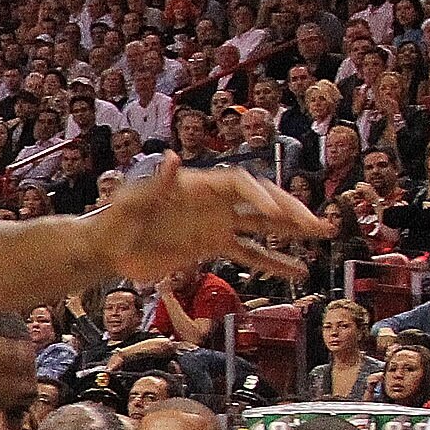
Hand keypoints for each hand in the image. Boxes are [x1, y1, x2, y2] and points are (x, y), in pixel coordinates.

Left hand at [98, 167, 329, 282]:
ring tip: (323, 234)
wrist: (106, 248)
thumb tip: (172, 158)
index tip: (275, 216)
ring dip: (292, 231)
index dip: (261, 197)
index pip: (241, 184)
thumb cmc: (114, 220)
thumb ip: (155, 183)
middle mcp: (213, 203)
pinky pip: (248, 253)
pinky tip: (298, 272)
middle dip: (291, 212)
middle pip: (260, 202)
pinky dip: (273, 262)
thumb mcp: (131, 201)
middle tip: (319, 225)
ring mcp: (215, 224)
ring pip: (262, 226)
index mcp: (199, 186)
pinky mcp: (210, 247)